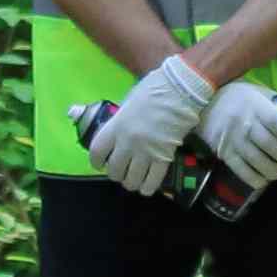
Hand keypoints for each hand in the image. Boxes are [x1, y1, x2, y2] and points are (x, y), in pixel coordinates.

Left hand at [88, 54, 217, 195]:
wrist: (181, 90)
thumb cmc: (155, 89)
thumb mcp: (129, 102)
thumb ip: (120, 119)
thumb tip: (116, 130)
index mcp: (116, 126)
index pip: (97, 152)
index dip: (96, 162)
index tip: (100, 164)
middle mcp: (127, 142)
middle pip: (114, 170)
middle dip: (116, 174)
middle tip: (121, 170)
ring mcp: (146, 152)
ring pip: (131, 180)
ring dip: (130, 182)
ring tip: (134, 179)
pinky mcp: (164, 158)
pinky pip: (152, 181)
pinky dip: (148, 187)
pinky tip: (147, 187)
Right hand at [198, 80, 276, 190]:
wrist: (201, 104)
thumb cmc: (235, 98)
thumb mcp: (255, 92)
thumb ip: (274, 101)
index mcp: (255, 106)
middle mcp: (245, 124)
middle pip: (269, 144)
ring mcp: (233, 140)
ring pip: (257, 160)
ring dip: (273, 170)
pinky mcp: (224, 153)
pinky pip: (241, 170)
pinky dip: (254, 178)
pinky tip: (262, 180)